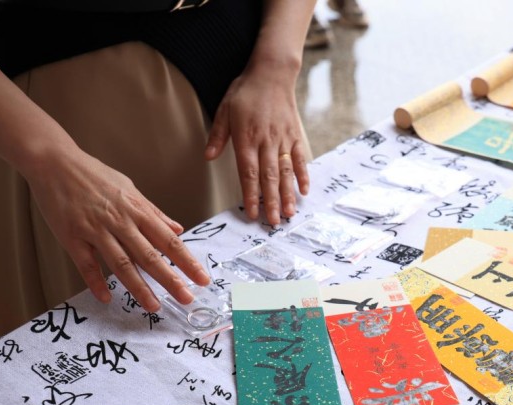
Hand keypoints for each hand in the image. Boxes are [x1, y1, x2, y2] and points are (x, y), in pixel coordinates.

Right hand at [25, 148, 209, 310]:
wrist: (54, 162)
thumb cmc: (95, 175)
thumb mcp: (130, 188)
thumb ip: (153, 212)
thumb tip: (177, 229)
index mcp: (137, 210)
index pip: (169, 241)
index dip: (187, 261)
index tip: (202, 278)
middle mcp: (120, 222)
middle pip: (149, 256)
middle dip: (170, 279)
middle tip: (187, 299)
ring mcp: (95, 230)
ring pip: (121, 264)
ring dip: (139, 287)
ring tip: (154, 306)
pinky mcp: (71, 237)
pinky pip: (86, 264)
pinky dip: (96, 282)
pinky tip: (106, 298)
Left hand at [204, 63, 309, 225]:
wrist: (272, 73)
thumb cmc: (245, 92)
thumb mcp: (224, 109)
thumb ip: (218, 135)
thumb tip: (207, 157)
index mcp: (246, 137)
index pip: (248, 172)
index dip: (251, 194)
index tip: (252, 212)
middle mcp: (266, 141)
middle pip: (269, 177)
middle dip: (272, 201)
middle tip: (274, 222)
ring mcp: (283, 139)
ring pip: (286, 171)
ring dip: (288, 194)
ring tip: (290, 213)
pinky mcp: (295, 135)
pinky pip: (301, 158)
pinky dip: (304, 174)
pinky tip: (305, 191)